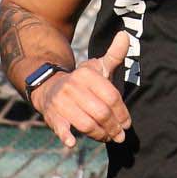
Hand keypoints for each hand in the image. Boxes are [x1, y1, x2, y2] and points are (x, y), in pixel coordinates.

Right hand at [30, 32, 132, 147]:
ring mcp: (61, 102)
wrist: (49, 87)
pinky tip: (73, 143)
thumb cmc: (82, 82)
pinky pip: (60, 127)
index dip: (122, 113)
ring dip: (99, 135)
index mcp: (86, 74)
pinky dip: (66, 136)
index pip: (111, 97)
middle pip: (100, 112)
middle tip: (120, 136)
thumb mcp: (98, 67)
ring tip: (107, 139)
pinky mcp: (52, 115)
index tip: (127, 124)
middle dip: (113, 127)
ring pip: (86, 123)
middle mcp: (73, 86)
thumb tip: (126, 35)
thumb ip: (114, 54)